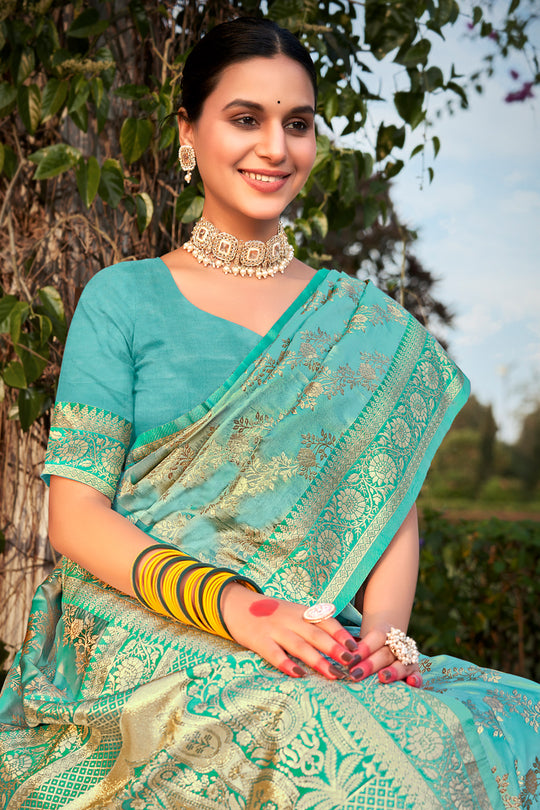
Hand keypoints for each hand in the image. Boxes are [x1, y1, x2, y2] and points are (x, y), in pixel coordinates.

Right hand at [220, 583, 358, 679]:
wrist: (238, 605)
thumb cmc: (272, 614)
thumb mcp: (294, 612)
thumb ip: (313, 623)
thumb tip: (341, 642)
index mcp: (301, 612)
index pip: (326, 621)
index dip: (341, 634)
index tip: (356, 647)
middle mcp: (291, 619)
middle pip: (316, 634)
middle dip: (335, 649)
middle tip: (351, 662)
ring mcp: (275, 630)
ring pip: (299, 645)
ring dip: (318, 660)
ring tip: (333, 674)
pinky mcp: (259, 641)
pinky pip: (274, 653)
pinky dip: (286, 664)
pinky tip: (298, 674)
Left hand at [347, 626, 421, 687]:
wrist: (390, 643)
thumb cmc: (370, 646)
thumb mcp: (362, 641)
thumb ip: (351, 649)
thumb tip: (336, 658)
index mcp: (384, 632)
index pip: (375, 637)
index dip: (363, 648)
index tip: (349, 659)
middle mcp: (398, 643)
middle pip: (385, 653)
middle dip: (370, 664)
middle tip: (355, 674)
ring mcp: (408, 657)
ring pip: (402, 663)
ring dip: (392, 671)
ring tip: (382, 678)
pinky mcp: (415, 670)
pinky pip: (418, 674)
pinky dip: (416, 679)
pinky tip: (411, 684)